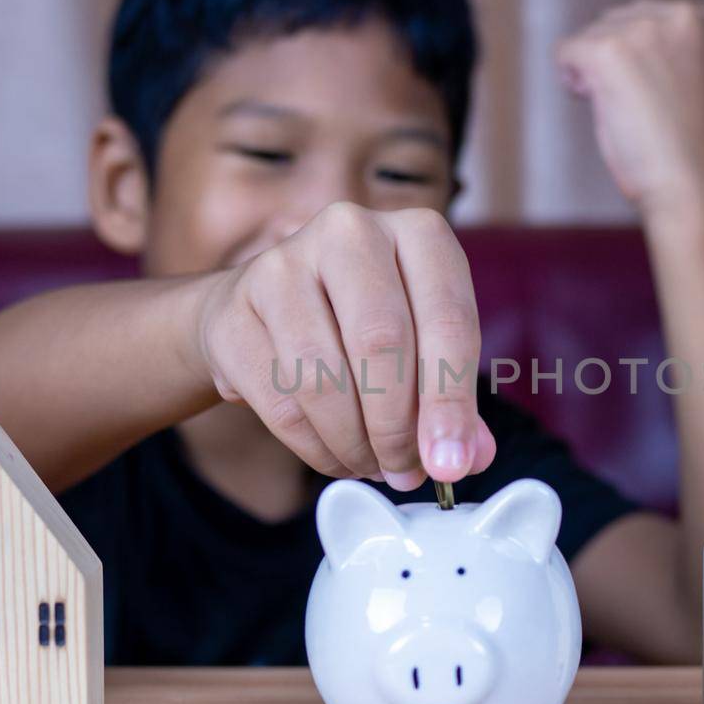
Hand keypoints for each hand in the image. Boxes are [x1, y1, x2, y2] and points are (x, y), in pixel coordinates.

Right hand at [194, 202, 496, 489]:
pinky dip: (315, 446)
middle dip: (397, 428)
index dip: (451, 402)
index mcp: (418, 233)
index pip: (448, 319)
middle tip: (404, 472)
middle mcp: (351, 231)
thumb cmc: (361, 326)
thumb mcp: (422, 347)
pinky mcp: (235, 309)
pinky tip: (334, 455)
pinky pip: (281, 400)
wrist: (263, 308)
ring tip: (371, 464)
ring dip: (354, 442)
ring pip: (326, 377)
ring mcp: (283, 264)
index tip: (451, 465)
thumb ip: (453, 400)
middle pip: (381, 343)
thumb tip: (469, 456)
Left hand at [556, 0, 703, 215]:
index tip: (659, 95)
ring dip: (592, 73)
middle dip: (611, 62)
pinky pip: (565, 51)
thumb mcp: (684, 78)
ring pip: (588, 37)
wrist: (687, 182)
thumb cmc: (682, 146)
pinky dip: (571, 80)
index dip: (636, 61)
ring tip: (626, 109)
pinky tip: (598, 104)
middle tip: (640, 106)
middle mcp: (679, 15)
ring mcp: (644, 29)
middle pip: (612, 22)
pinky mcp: (609, 50)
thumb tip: (609, 30)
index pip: (643, 18)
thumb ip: (660, 47)